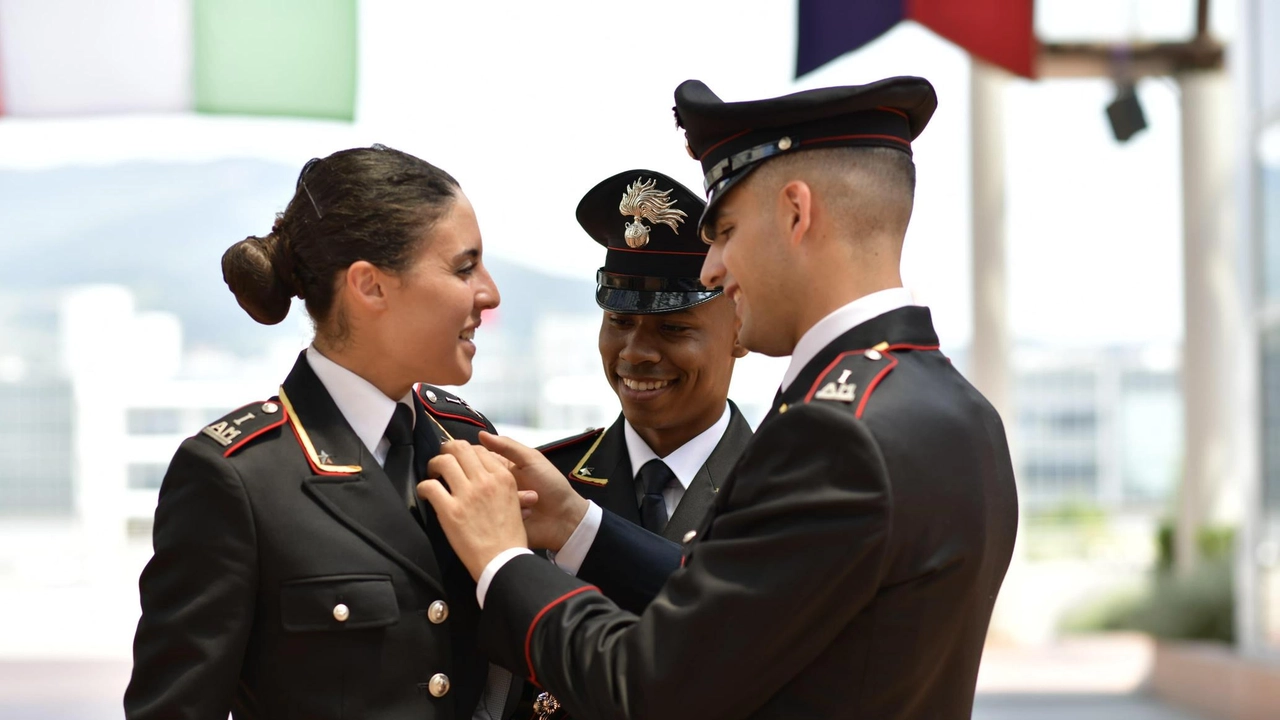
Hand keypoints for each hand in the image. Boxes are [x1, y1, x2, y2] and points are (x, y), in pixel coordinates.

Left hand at [417, 440, 527, 580]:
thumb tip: (488, 476)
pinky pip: (430, 486)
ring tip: (433, 474)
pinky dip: (423, 487)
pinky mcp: (450, 511)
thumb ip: (502, 486)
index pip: (479, 450)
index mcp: (503, 478)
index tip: (460, 460)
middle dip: (447, 451)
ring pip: (443, 462)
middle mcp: (485, 481)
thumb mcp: (516, 503)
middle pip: (460, 448)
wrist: (503, 561)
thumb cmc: (510, 536)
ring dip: (434, 465)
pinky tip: (425, 493)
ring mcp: (467, 495)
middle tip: (443, 460)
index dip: (466, 452)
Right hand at [479, 432, 588, 552]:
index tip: (467, 459)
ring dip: (500, 498)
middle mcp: (496, 484)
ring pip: (482, 498)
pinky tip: (523, 512)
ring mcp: (496, 503)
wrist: (564, 517)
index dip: (471, 457)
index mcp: (502, 467)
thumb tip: (481, 434)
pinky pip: (490, 515)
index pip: (478, 457)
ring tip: (525, 498)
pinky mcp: (498, 520)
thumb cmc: (551, 484)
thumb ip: (508, 447)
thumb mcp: (531, 460)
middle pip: (476, 478)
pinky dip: (503, 513)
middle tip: (504, 483)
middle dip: (485, 480)